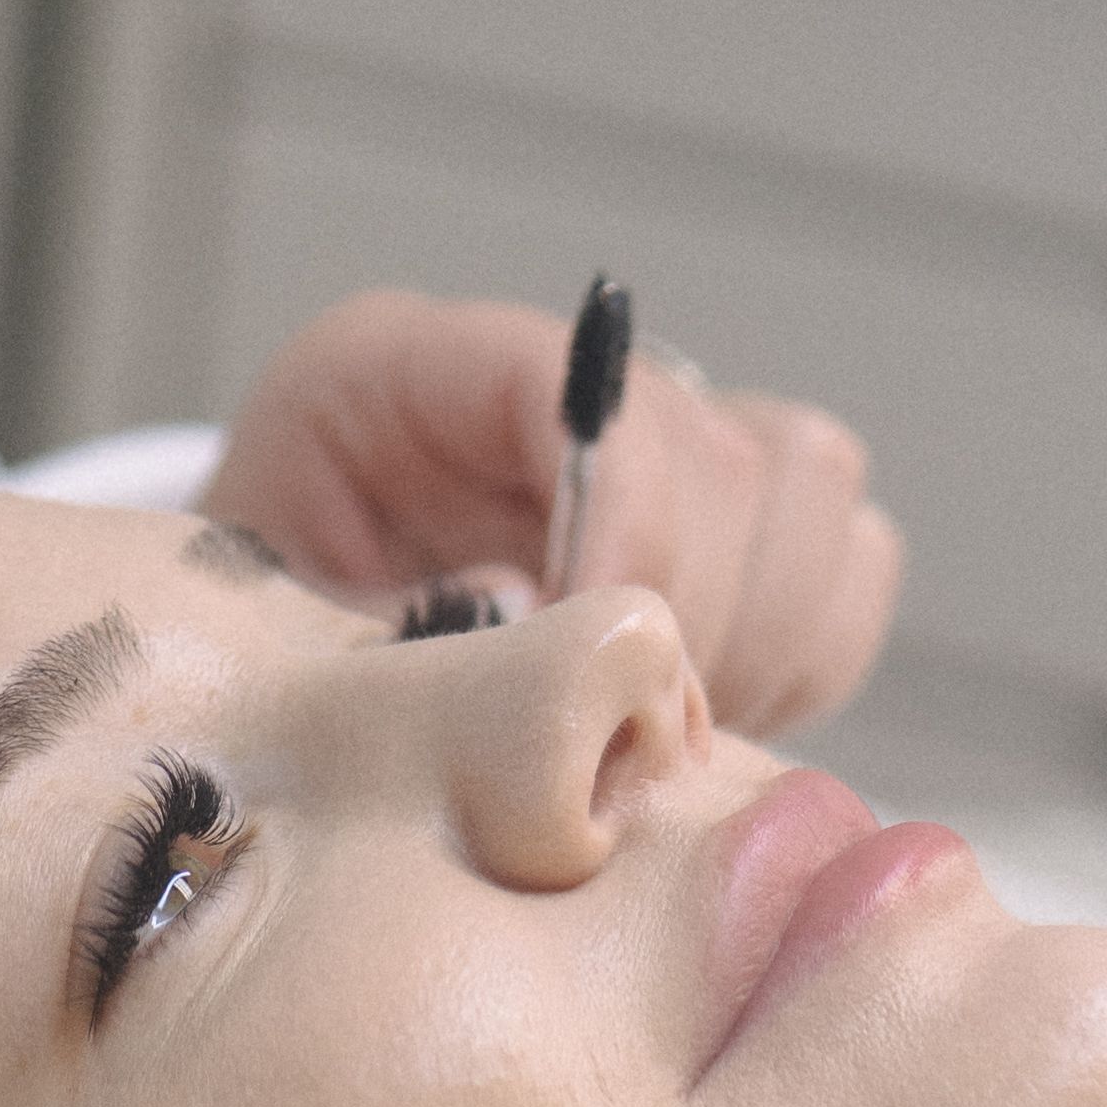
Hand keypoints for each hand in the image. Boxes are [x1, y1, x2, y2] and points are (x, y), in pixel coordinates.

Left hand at [200, 289, 900, 741]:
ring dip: (766, 634)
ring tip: (667, 732)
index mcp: (407, 373)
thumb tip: (537, 617)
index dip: (620, 521)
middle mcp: (554, 386)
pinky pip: (845, 566)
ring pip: (812, 486)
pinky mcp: (731, 529)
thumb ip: (394, 625)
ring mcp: (659, 444)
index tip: (605, 659)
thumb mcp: (278, 641)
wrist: (277, 703)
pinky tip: (709, 718)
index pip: (579, 383)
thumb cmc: (261, 670)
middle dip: (699, 611)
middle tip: (636, 733)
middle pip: (727, 446)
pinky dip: (803, 657)